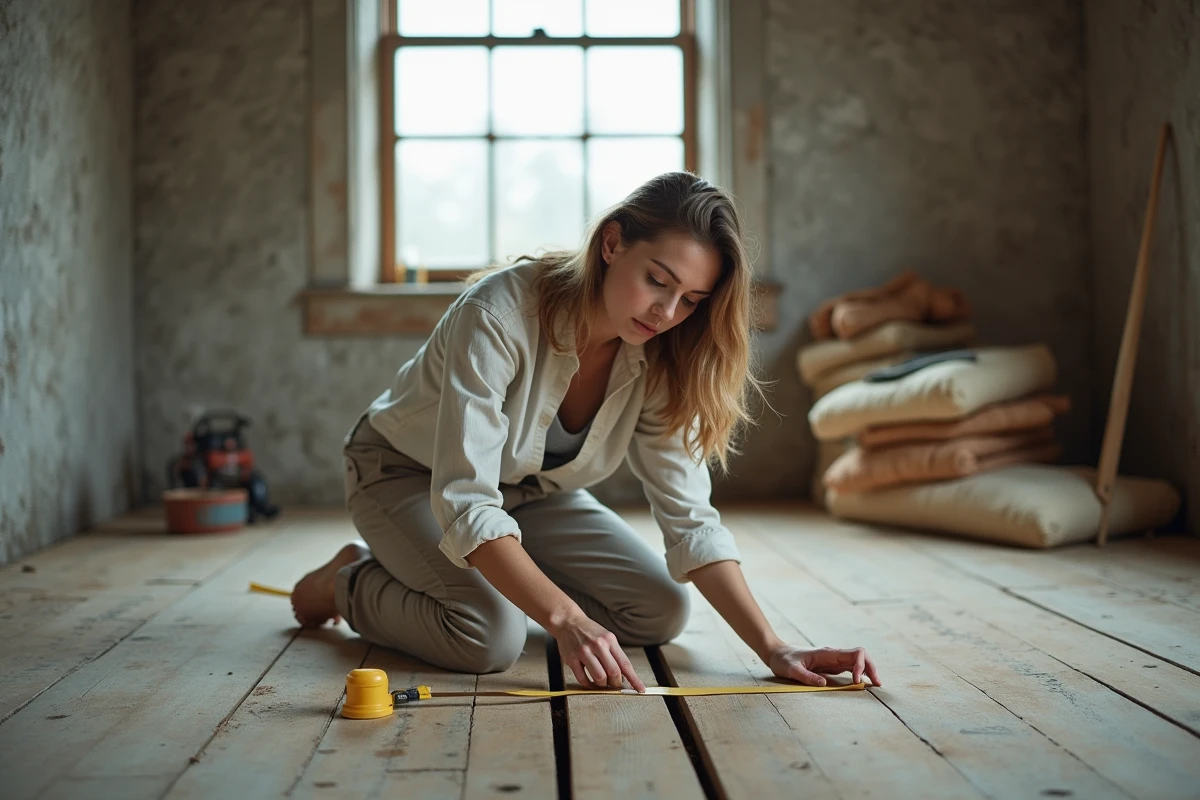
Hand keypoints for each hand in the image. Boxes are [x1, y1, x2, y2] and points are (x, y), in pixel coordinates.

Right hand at [552, 613, 646, 692]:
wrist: (568, 622)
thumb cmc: (590, 631)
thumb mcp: (606, 637)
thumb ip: (614, 654)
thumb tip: (624, 676)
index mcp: (609, 639)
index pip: (625, 663)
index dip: (634, 679)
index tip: (640, 689)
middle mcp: (598, 645)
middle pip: (613, 672)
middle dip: (616, 684)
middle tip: (615, 685)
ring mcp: (584, 652)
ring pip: (599, 677)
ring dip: (602, 685)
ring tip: (602, 683)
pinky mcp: (571, 659)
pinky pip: (582, 679)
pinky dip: (588, 685)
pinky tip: (590, 683)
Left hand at [767, 644, 881, 687]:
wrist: (777, 653)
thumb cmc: (783, 660)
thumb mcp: (791, 669)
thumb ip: (806, 676)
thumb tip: (824, 684)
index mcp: (827, 653)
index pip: (855, 653)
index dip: (862, 666)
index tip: (857, 682)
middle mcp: (833, 655)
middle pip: (861, 656)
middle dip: (871, 668)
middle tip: (877, 685)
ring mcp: (833, 660)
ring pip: (858, 661)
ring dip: (868, 671)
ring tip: (875, 685)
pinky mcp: (831, 666)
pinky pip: (850, 667)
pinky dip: (859, 674)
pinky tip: (863, 683)